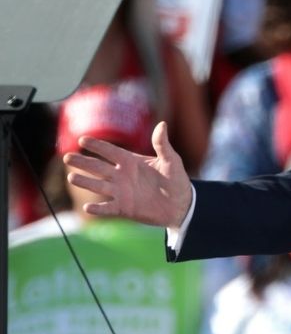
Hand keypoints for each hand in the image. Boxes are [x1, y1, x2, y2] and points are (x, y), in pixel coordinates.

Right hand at [63, 121, 192, 228]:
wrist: (181, 205)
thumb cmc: (176, 180)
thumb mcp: (171, 160)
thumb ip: (162, 145)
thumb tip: (162, 124)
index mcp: (131, 162)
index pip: (110, 151)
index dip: (97, 146)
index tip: (83, 139)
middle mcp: (121, 176)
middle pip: (98, 167)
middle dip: (83, 162)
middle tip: (67, 157)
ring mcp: (121, 192)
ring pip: (98, 186)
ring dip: (85, 182)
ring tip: (72, 177)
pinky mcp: (124, 208)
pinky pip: (108, 208)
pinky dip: (98, 209)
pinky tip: (88, 207)